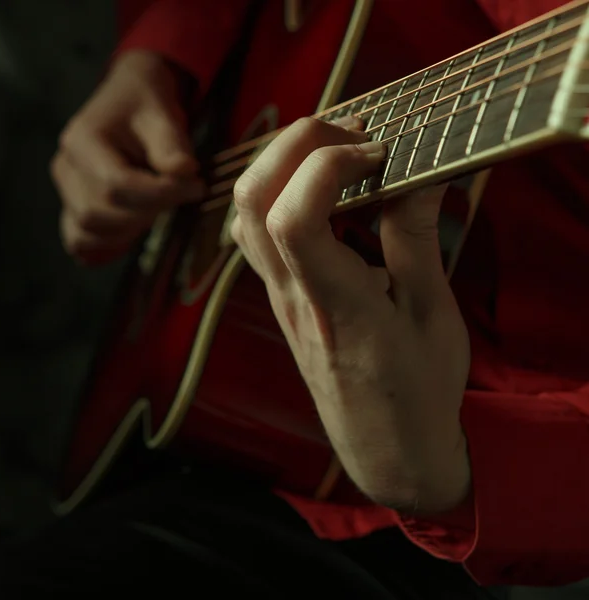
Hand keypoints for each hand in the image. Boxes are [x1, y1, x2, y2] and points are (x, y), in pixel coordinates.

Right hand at [51, 50, 204, 264]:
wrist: (132, 100)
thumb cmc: (147, 106)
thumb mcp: (163, 115)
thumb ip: (172, 146)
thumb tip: (184, 172)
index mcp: (81, 140)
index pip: (116, 185)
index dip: (160, 194)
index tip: (196, 187)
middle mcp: (66, 168)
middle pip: (99, 214)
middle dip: (147, 213)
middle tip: (180, 197)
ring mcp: (67, 192)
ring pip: (89, 232)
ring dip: (131, 230)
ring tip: (160, 207)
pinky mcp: (74, 208)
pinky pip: (81, 241)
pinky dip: (108, 244)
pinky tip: (137, 232)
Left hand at [231, 116, 470, 512]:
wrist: (385, 447)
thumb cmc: (416, 389)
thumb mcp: (431, 316)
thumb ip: (414, 241)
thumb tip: (414, 176)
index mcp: (336, 304)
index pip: (294, 219)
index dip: (328, 166)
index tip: (379, 153)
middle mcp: (293, 298)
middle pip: (250, 202)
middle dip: (292, 145)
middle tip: (350, 132)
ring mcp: (278, 299)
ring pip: (244, 215)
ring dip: (279, 164)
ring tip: (334, 150)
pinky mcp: (280, 300)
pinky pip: (256, 234)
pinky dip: (278, 192)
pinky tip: (321, 191)